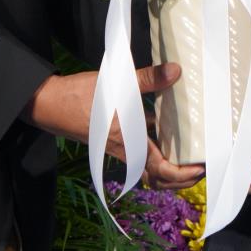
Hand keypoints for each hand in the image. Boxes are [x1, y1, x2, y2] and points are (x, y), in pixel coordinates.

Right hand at [24, 66, 204, 187]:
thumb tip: (175, 71)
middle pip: (158, 178)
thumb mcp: (117, 84)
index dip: (184, 175)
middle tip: (200, 167)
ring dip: (170, 168)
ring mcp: (120, 146)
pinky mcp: (114, 138)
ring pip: (150, 167)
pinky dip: (156, 149)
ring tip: (188, 154)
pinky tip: (164, 130)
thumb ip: (147, 79)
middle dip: (181, 178)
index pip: (162, 171)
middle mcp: (126, 150)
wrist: (49, 104)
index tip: (201, 168)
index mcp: (129, 142)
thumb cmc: (79, 97)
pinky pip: (141, 151)